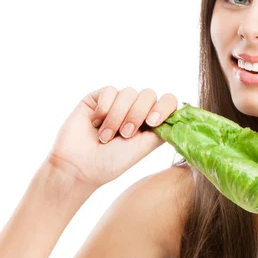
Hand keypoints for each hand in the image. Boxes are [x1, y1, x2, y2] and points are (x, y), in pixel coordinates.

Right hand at [46, 86, 177, 188]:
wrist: (78, 166)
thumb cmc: (111, 162)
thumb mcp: (144, 148)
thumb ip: (162, 129)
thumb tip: (179, 115)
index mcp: (151, 120)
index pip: (168, 101)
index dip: (164, 106)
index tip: (153, 121)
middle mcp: (136, 109)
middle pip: (149, 94)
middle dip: (136, 115)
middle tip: (124, 135)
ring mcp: (118, 102)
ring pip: (129, 92)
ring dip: (117, 117)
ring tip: (106, 136)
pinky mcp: (99, 97)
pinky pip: (110, 90)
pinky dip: (104, 108)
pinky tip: (95, 123)